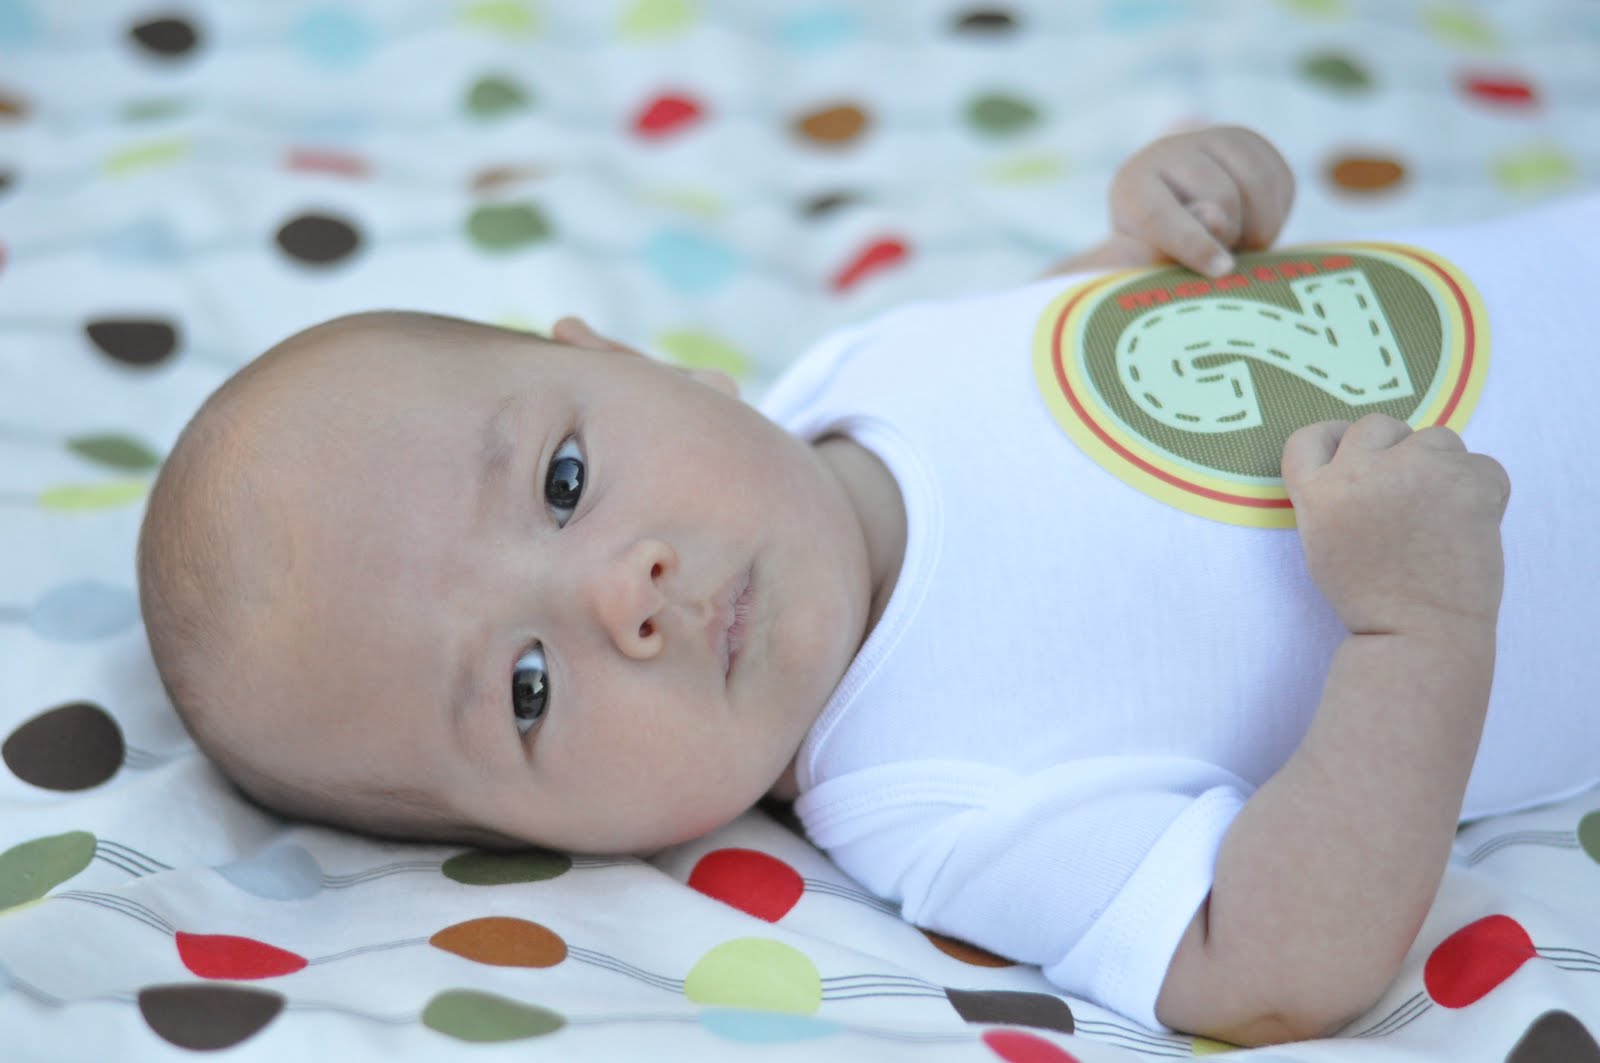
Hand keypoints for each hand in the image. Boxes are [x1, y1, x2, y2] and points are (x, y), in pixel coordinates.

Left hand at [1107, 126, 1294, 277]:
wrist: (1178, 226)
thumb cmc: (1160, 259)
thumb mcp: (1151, 268)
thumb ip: (1169, 252)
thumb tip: (1214, 218)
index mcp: (1132, 188)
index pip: (1159, 214)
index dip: (1193, 245)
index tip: (1222, 271)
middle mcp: (1166, 152)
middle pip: (1220, 197)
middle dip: (1232, 237)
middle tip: (1225, 259)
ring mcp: (1208, 139)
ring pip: (1258, 182)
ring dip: (1261, 226)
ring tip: (1243, 245)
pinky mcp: (1248, 141)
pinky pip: (1281, 178)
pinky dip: (1278, 212)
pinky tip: (1255, 225)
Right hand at [1281, 415, 1509, 637]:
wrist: (1417, 634)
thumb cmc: (1370, 596)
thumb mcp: (1324, 540)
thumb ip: (1337, 494)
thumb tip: (1377, 458)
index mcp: (1319, 490)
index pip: (1312, 437)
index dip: (1334, 439)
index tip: (1353, 454)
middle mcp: (1362, 470)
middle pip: (1377, 425)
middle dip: (1394, 450)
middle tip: (1407, 494)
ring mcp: (1417, 470)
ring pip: (1436, 438)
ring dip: (1441, 467)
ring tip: (1440, 516)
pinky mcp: (1468, 480)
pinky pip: (1482, 465)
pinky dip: (1482, 491)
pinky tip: (1468, 527)